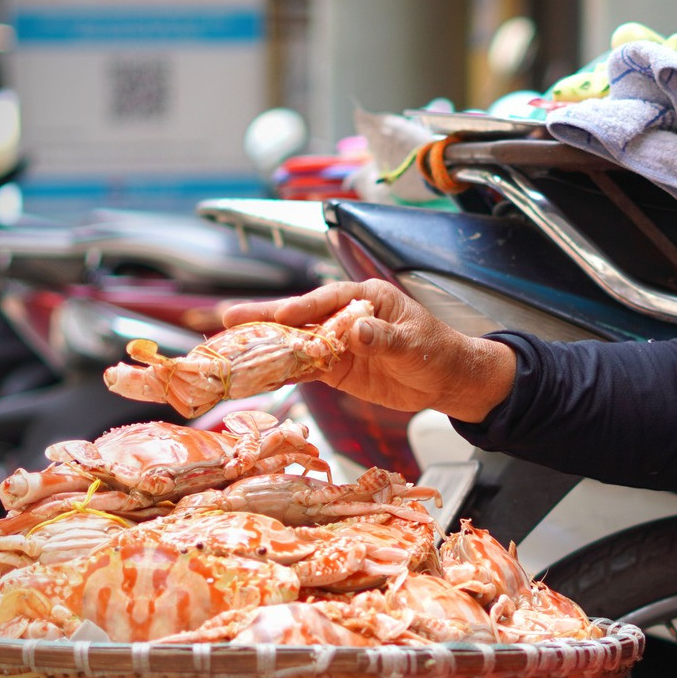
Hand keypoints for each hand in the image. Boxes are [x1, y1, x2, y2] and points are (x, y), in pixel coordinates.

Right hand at [220, 281, 516, 420]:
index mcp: (365, 297)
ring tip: (228, 346)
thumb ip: (384, 339)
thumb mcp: (414, 344)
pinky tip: (255, 376)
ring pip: (295, 343)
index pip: (325, 300)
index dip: (301, 308)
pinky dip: (280, 372)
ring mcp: (337, 343)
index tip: (280, 314)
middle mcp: (344, 316)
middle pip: (299, 316)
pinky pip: (304, 369)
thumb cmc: (437, 351)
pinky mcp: (336, 368)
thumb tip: (357, 332)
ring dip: (264, 346)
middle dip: (264, 318)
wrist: (448, 380)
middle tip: (227, 319)